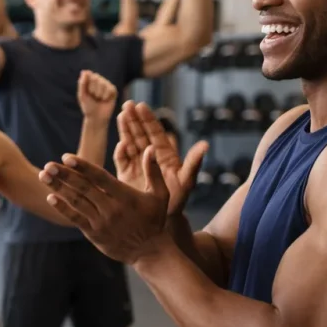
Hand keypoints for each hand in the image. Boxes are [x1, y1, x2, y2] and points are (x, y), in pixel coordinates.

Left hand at [39, 150, 170, 264]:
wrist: (149, 251)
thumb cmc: (154, 220)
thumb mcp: (160, 195)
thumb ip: (153, 170)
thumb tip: (150, 148)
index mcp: (125, 196)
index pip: (100, 177)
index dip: (82, 166)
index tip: (66, 157)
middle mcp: (111, 208)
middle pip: (83, 188)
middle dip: (64, 175)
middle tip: (48, 165)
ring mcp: (101, 221)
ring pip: (76, 201)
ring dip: (58, 188)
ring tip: (43, 176)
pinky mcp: (94, 233)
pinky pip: (75, 219)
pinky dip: (63, 208)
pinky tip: (50, 197)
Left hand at [77, 71, 117, 119]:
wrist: (96, 117)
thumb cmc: (88, 106)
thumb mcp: (82, 95)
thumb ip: (82, 83)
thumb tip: (84, 71)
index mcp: (90, 80)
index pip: (89, 75)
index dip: (88, 85)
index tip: (87, 93)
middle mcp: (99, 80)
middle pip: (96, 78)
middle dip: (93, 90)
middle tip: (94, 97)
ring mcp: (107, 85)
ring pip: (103, 84)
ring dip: (100, 94)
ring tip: (99, 99)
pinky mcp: (113, 90)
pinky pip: (110, 89)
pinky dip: (106, 96)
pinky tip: (105, 100)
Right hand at [115, 101, 207, 215]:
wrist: (161, 222)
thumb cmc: (177, 202)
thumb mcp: (187, 182)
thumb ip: (194, 163)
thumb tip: (205, 145)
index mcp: (165, 156)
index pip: (156, 133)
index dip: (148, 119)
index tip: (141, 105)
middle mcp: (151, 158)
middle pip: (142, 134)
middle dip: (135, 119)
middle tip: (127, 104)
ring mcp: (138, 166)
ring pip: (131, 143)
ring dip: (125, 130)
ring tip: (120, 115)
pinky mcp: (126, 176)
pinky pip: (122, 161)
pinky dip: (120, 152)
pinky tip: (120, 143)